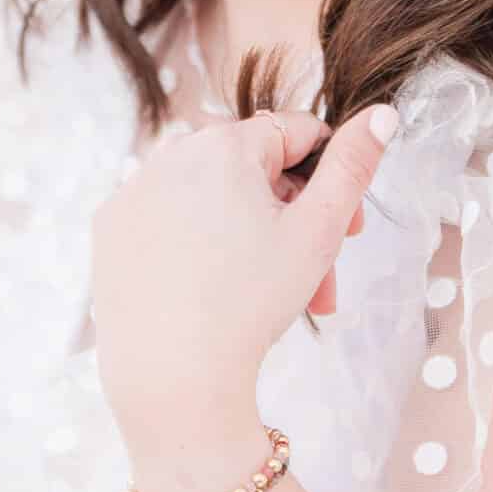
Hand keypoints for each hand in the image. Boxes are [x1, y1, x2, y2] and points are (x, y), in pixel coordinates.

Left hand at [89, 98, 397, 432]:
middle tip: (322, 277)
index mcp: (222, 143)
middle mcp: (169, 154)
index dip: (332, 179)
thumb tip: (382, 114)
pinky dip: (199, 245)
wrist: (172, 377)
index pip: (297, 134)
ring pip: (214, 199)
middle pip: (255, 173)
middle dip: (296, 221)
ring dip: (255, 237)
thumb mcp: (319, 230)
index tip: (350, 229)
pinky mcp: (110, 228)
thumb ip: (354, 166)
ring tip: (280, 297)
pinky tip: (217, 290)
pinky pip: (169, 220)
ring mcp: (133, 191)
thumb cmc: (250, 303)